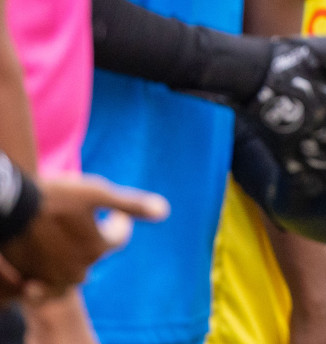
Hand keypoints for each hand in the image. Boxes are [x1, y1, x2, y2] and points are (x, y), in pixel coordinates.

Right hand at [0, 177, 167, 295]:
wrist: (11, 207)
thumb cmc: (56, 196)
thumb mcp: (98, 193)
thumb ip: (131, 205)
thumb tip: (165, 212)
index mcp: (99, 248)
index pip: (118, 237)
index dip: (119, 221)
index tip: (114, 212)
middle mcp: (79, 268)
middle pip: (95, 252)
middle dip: (94, 236)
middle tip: (82, 217)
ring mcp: (54, 276)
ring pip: (73, 264)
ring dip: (74, 250)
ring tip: (64, 229)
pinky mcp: (32, 277)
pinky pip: (50, 273)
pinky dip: (53, 261)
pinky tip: (47, 243)